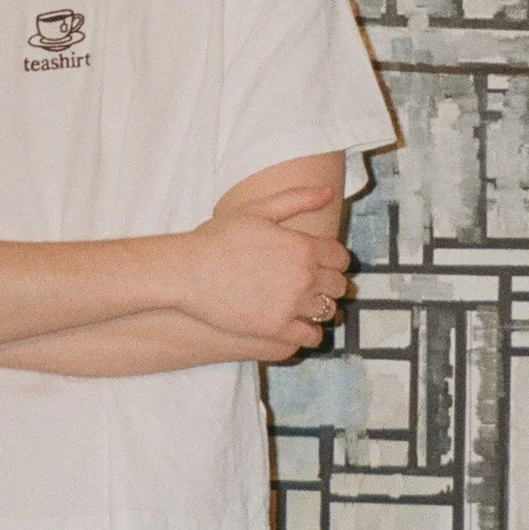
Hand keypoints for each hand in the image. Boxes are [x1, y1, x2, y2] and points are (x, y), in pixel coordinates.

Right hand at [181, 184, 352, 354]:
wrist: (187, 271)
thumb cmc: (218, 237)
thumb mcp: (257, 209)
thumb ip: (297, 199)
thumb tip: (328, 193)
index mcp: (302, 246)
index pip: (341, 258)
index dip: (334, 260)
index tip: (323, 264)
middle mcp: (303, 276)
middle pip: (338, 286)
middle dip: (330, 284)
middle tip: (313, 285)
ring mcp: (291, 305)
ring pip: (327, 311)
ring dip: (322, 308)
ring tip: (306, 305)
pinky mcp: (276, 329)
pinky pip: (310, 336)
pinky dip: (310, 333)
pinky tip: (299, 326)